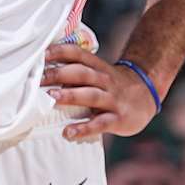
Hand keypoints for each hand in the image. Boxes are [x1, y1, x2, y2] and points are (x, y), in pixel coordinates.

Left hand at [43, 44, 157, 140]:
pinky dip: (84, 128)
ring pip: (90, 95)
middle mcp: (105, 80)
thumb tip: (42, 71)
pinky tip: (68, 133)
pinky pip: (100, 123)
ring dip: (70, 96)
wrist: (146, 96)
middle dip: (59, 74)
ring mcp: (113, 99)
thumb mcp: (98, 72)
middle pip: (81, 73)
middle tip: (39, 79)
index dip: (59, 52)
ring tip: (51, 99)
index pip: (77, 54)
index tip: (41, 54)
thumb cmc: (111, 85)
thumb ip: (76, 70)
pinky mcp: (118, 119)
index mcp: (97, 66)